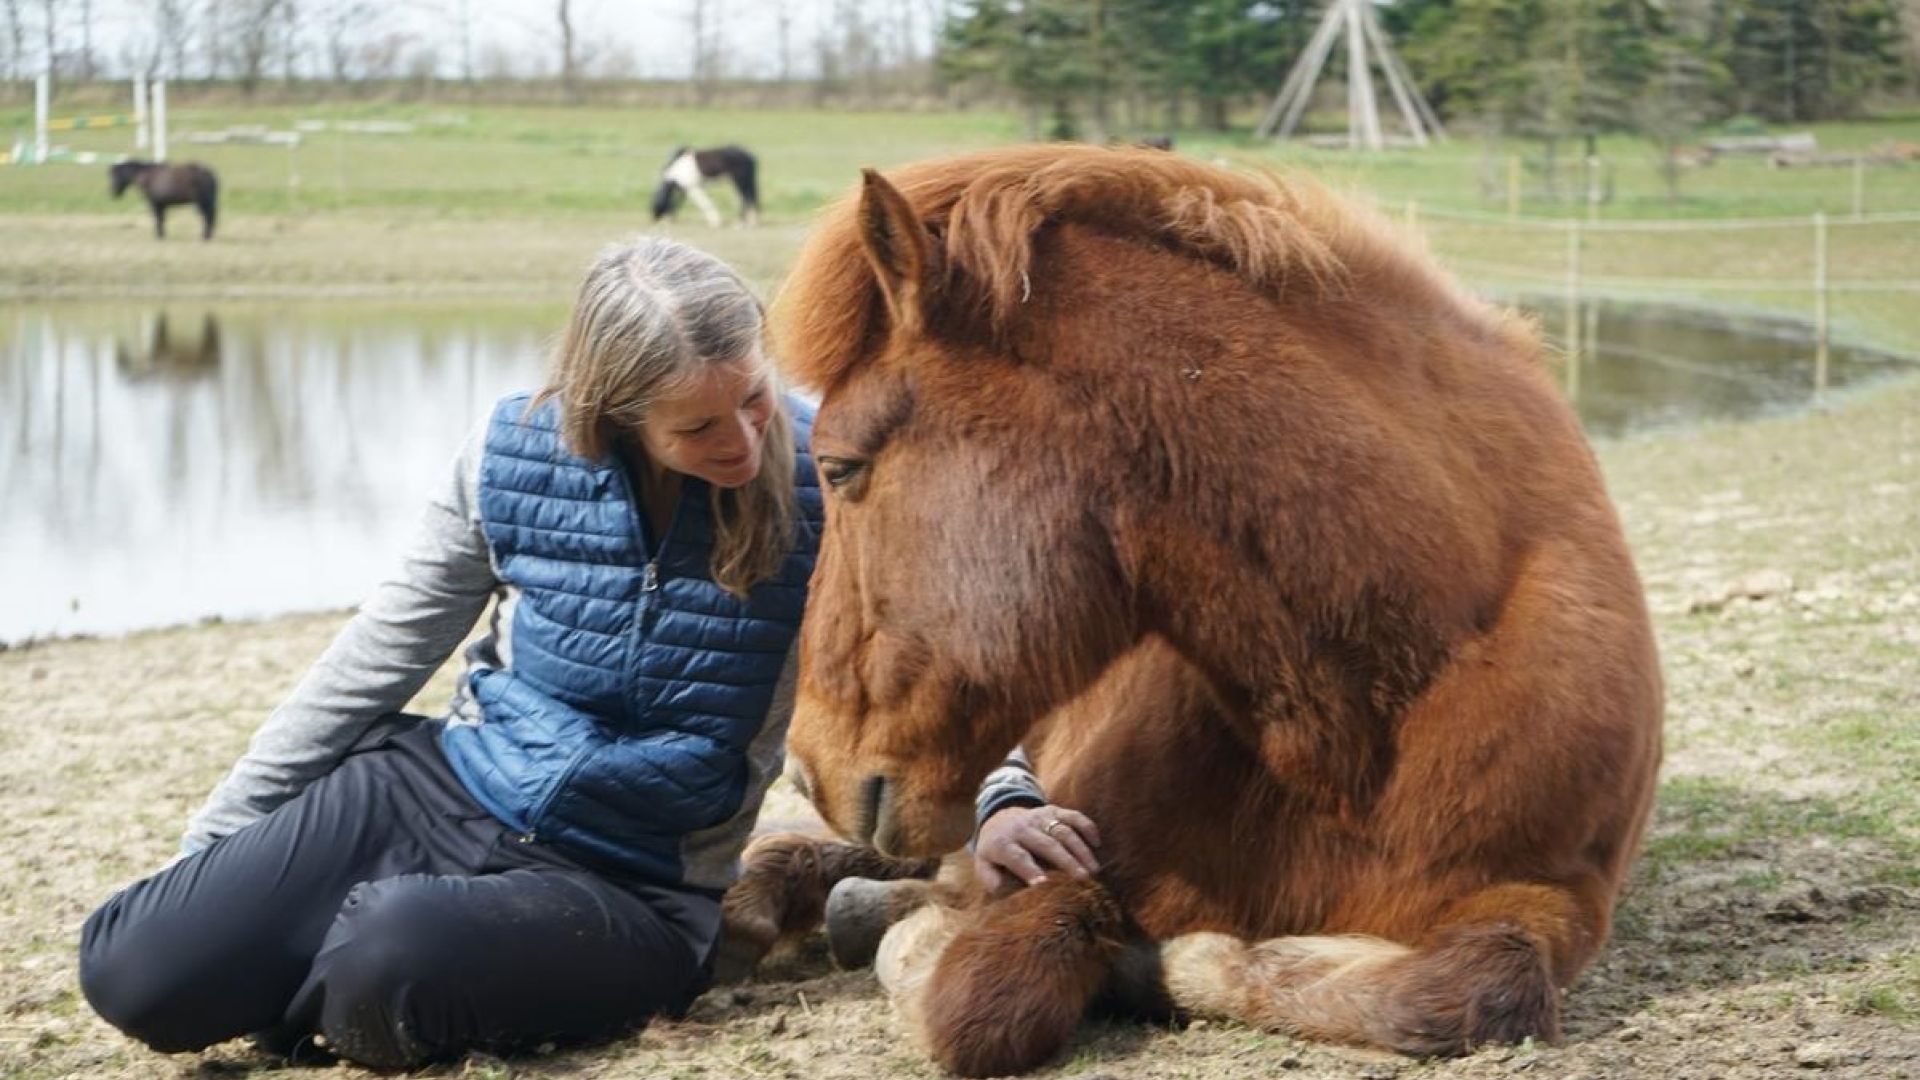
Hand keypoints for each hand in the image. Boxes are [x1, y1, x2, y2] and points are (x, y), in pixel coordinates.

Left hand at [973, 804, 1100, 892]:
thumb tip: (1000, 889)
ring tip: (1094, 869)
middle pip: (1047, 844)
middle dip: (1066, 861)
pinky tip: (1097, 843)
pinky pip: (1073, 816)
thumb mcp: (984, 863)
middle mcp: (1022, 827)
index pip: (1018, 857)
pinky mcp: (1053, 810)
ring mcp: (1039, 817)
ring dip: (1080, 849)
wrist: (999, 818)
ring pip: (1063, 831)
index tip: (1043, 885)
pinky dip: (1086, 827)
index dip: (1030, 870)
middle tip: (1083, 879)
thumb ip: (989, 877)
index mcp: (1003, 843)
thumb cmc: (995, 850)